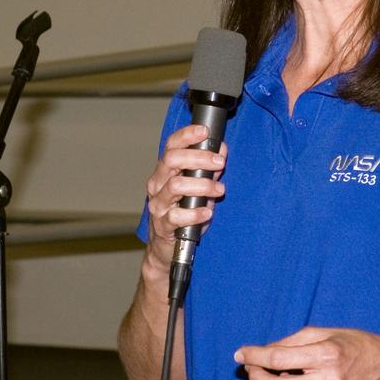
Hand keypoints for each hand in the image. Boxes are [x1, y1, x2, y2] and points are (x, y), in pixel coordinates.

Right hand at [143, 123, 226, 270]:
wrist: (166, 248)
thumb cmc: (182, 214)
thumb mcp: (198, 189)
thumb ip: (209, 171)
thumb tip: (221, 151)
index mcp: (165, 172)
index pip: (171, 146)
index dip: (186, 136)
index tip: (204, 131)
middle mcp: (158, 185)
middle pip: (172, 161)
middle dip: (199, 158)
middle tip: (220, 162)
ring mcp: (158, 205)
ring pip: (176, 186)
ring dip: (203, 185)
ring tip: (220, 191)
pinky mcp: (163, 225)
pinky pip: (177, 216)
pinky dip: (195, 213)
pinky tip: (208, 212)